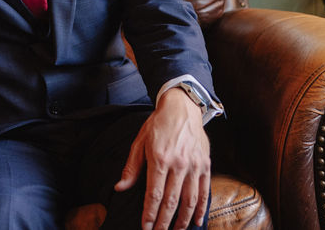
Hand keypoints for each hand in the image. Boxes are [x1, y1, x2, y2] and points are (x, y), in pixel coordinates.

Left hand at [114, 88, 209, 229]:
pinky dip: (201, 208)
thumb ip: (131, 167)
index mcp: (160, 158)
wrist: (181, 107)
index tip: (145, 227)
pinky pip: (204, 191)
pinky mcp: (205, 165)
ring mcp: (194, 165)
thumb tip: (119, 188)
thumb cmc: (157, 125)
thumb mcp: (139, 142)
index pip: (154, 194)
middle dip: (164, 222)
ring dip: (182, 220)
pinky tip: (196, 221)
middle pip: (171, 201)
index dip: (150, 214)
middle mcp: (179, 164)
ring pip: (189, 200)